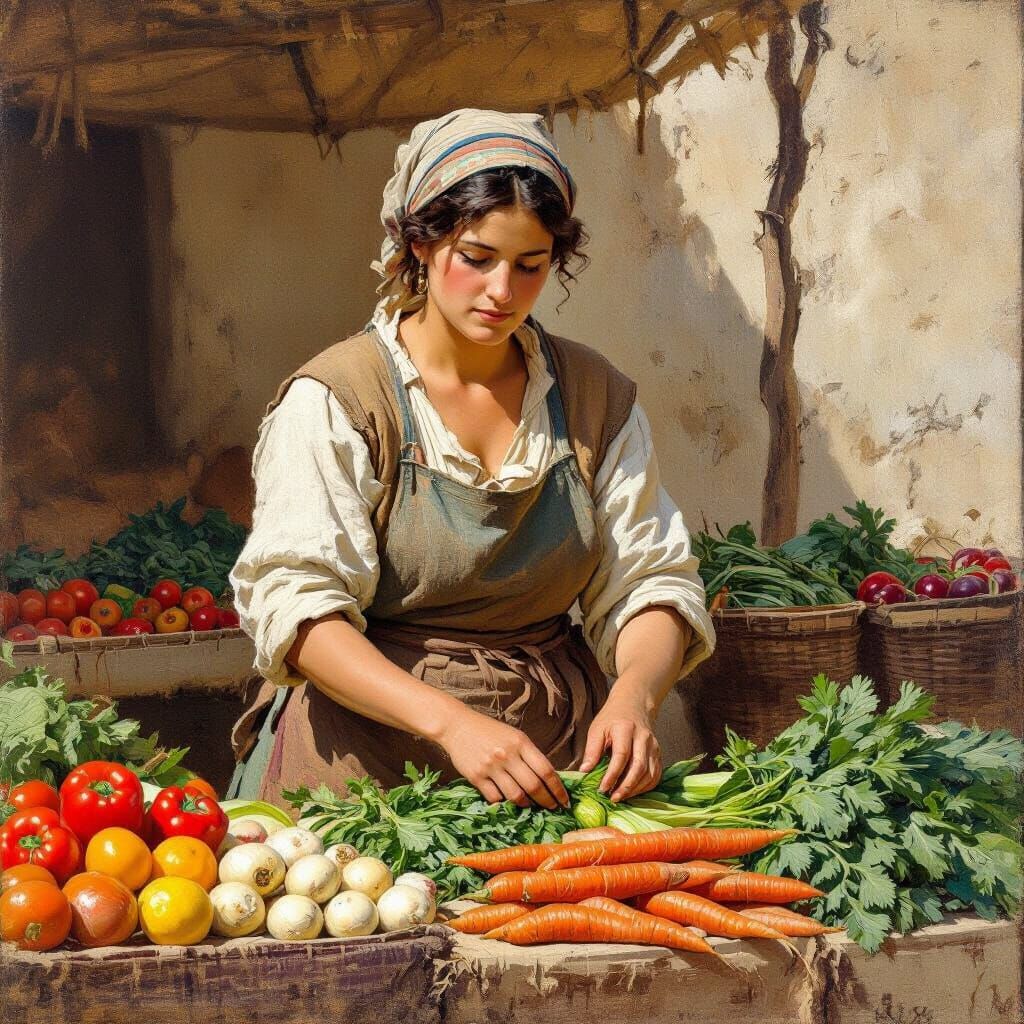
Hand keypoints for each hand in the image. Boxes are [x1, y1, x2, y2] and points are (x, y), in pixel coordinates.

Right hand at [437, 707, 569, 810]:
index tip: (564, 799)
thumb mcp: (514, 736)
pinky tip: (508, 801)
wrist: (457, 726)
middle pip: (533, 786)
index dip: (558, 788)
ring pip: (515, 795)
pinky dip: (504, 803)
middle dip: (547, 801)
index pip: (546, 770)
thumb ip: (529, 755)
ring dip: (527, 804)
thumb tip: (547, 778)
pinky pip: (495, 798)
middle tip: (553, 808)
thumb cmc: (489, 731)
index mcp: (520, 742)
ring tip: (531, 805)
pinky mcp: (476, 777)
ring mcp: (491, 767)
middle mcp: (507, 755)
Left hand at [579, 692, 660, 802]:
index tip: (602, 788)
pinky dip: (645, 787)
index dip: (612, 775)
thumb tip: (584, 772)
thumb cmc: (612, 719)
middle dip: (626, 786)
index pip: (621, 755)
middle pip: (639, 766)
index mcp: (625, 729)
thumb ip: (592, 750)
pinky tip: (632, 791)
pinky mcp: (658, 753)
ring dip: (635, 789)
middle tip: (613, 798)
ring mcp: (653, 746)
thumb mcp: (597, 729)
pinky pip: (655, 775)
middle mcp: (643, 737)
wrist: (633, 705)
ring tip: (619, 797)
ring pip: (649, 773)